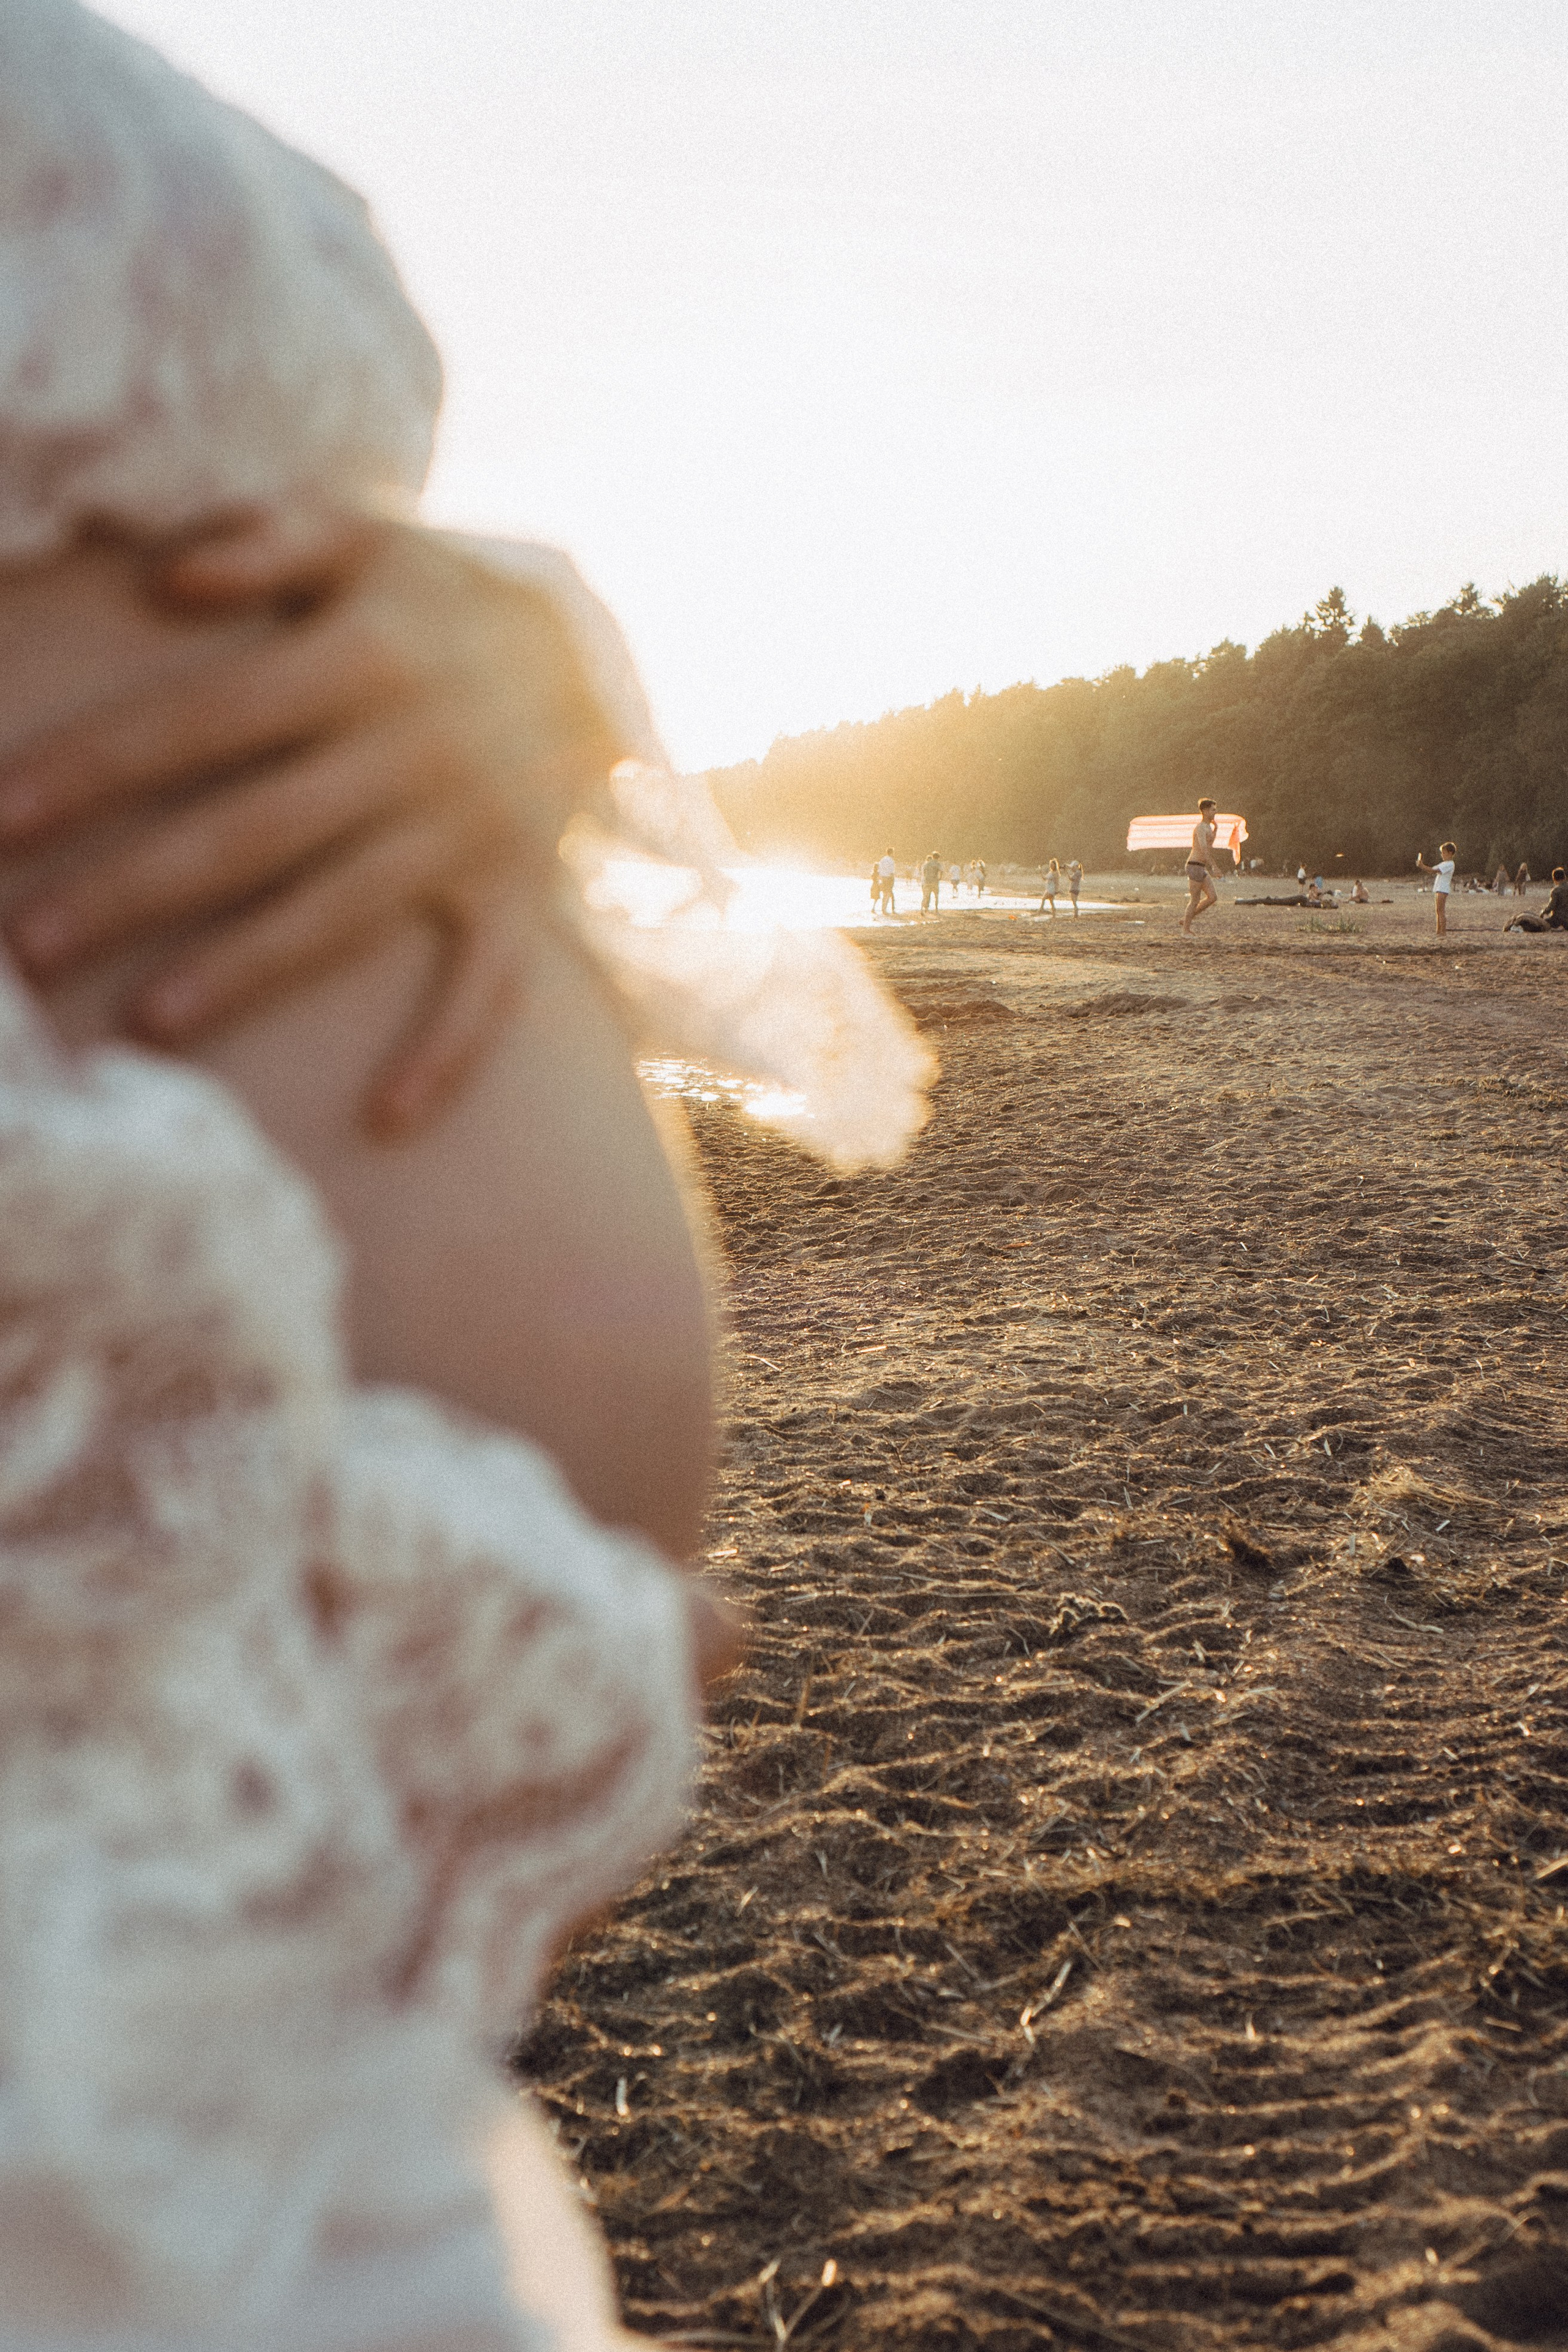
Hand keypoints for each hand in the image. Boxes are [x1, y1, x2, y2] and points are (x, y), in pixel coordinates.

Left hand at [0, 507, 623, 1134]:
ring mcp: (468, 836)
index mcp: (361, 658)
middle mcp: (411, 753)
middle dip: (134, 889)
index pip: (203, 719)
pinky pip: (489, 987)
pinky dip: (447, 1053)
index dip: (98, 768)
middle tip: (30, 944)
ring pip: (342, 913)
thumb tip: (166, 575)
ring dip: (247, 969)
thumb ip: (266, 539)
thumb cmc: (444, 600)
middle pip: (250, 832)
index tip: (2, 813)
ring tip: (147, 1021)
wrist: (601, 657)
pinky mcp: (517, 898)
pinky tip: (388, 1119)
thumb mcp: (366, 538)